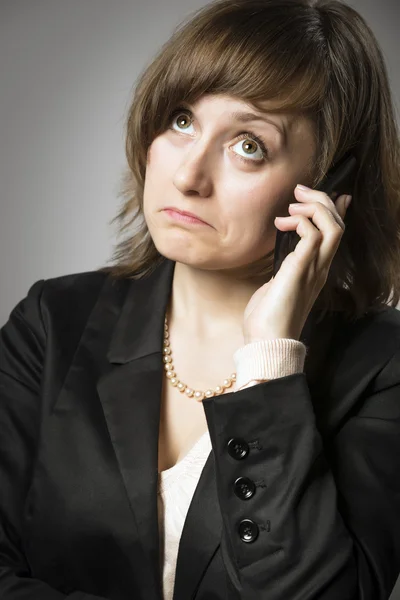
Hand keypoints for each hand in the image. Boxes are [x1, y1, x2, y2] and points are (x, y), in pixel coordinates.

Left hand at [242, 186, 351, 343]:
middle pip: (338, 225)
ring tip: (291, 205)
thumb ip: (284, 270)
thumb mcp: (277, 285)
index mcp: (316, 270)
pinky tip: (282, 223)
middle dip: (321, 200)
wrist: (267, 340)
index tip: (327, 194)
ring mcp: (313, 269)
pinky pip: (311, 236)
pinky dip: (299, 222)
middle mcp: (320, 268)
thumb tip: (282, 259)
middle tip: (299, 191)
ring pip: (332, 227)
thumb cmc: (268, 317)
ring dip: (313, 207)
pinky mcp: (300, 270)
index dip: (336, 210)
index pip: (335, 234)